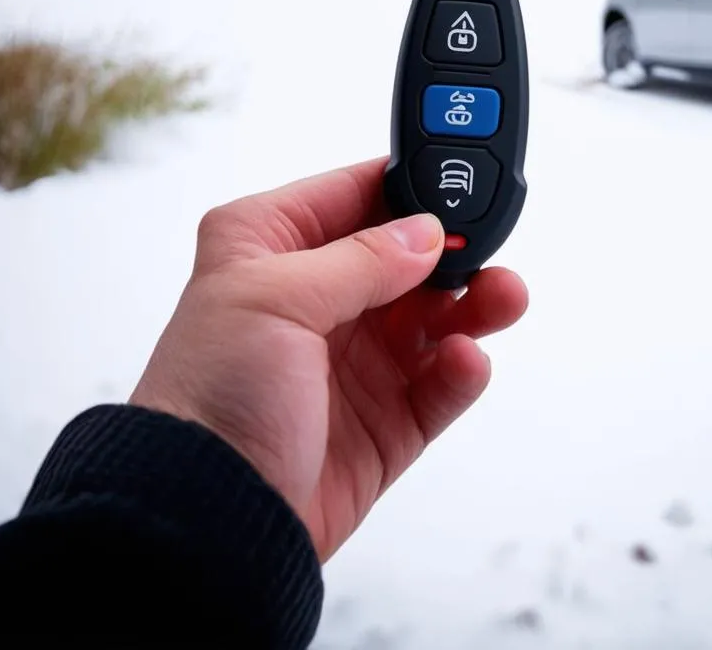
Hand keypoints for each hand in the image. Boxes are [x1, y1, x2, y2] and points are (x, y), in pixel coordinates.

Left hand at [130, 157, 527, 560]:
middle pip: (407, 255)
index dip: (408, 188)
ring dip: (474, 303)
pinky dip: (461, 368)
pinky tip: (463, 362)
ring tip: (502, 299)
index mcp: (271, 249)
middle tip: (488, 249)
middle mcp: (315, 298)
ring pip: (435, 314)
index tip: (459, 186)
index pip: (353, 194)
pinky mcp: (385, 417)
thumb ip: (360, 259)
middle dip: (453, 249)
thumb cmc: (211, 400)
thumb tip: (425, 232)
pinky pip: (440, 379)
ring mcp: (353, 358)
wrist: (210, 524)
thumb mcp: (275, 299)